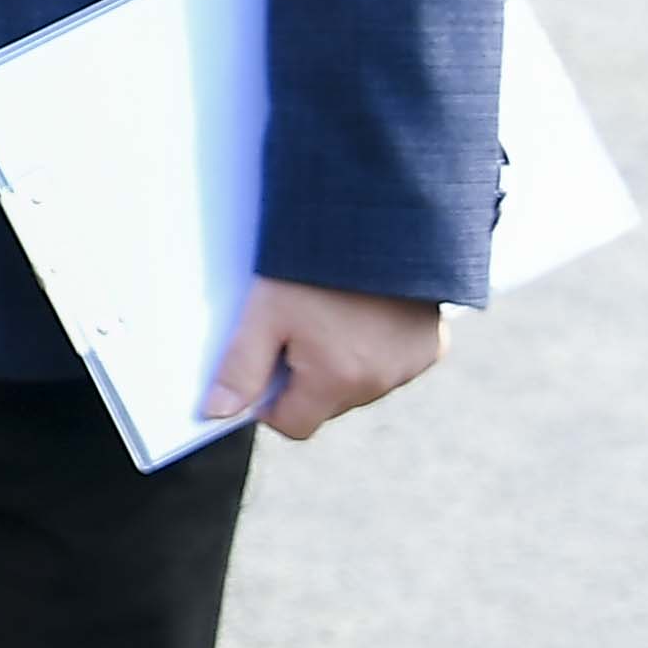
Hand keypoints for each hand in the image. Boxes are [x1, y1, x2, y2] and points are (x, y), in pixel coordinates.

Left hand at [213, 277, 446, 438]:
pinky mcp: (430, 347)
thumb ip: (240, 368)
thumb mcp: (265, 312)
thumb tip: (217, 411)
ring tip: (333, 314)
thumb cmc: (316, 264)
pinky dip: (377, 349)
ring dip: (343, 364)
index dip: (271, 402)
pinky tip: (365, 312)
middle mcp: (380, 383)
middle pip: (327, 405)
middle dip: (307, 379)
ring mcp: (410, 366)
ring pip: (360, 385)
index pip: (294, 425)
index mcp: (338, 381)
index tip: (265, 365)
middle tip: (298, 328)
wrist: (379, 222)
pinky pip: (394, 364)